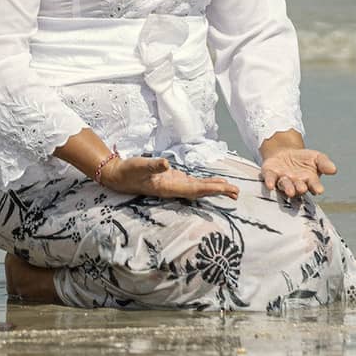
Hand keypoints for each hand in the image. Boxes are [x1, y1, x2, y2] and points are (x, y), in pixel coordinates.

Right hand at [98, 154, 239, 201]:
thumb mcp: (139, 166)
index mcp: (168, 187)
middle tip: (236, 192)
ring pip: (199, 189)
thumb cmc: (129, 171)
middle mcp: (174, 189)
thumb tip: (166, 163)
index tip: (224, 188)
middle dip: (217, 191)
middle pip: (200, 191)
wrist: (119, 177)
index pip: (193, 189)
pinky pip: (193, 184)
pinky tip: (214, 183)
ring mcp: (175, 185)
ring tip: (231, 190)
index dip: (209, 189)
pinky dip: (205, 184)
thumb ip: (153, 165)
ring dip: (214, 189)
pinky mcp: (173, 180)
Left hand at [261, 146, 335, 200]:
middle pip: (298, 187)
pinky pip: (269, 179)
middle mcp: (296, 183)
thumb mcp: (317, 158)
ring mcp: (282, 179)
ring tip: (290, 191)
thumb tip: (333, 169)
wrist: (285, 152)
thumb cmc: (304, 159)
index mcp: (309, 181)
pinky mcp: (270, 174)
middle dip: (300, 188)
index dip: (316, 187)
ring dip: (287, 188)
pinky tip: (269, 185)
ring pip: (284, 185)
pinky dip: (269, 182)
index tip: (319, 190)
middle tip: (301, 189)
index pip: (314, 185)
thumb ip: (324, 163)